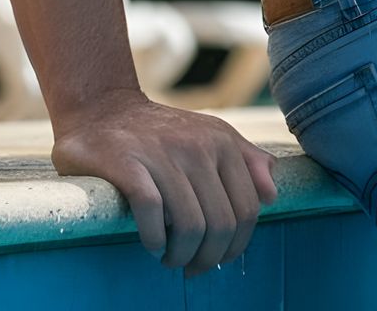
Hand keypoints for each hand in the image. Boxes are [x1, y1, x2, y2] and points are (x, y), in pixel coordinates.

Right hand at [51, 88, 279, 275]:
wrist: (104, 109)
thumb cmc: (162, 133)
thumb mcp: (210, 136)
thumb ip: (247, 161)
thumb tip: (272, 195)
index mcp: (223, 142)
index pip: (247, 209)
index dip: (236, 245)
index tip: (217, 259)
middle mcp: (197, 147)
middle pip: (220, 224)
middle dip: (208, 258)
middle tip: (191, 267)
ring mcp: (163, 154)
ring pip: (190, 225)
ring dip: (180, 256)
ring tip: (170, 258)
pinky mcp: (128, 164)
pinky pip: (152, 213)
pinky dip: (154, 239)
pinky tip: (151, 243)